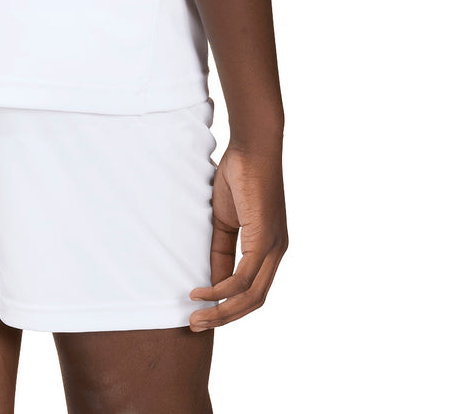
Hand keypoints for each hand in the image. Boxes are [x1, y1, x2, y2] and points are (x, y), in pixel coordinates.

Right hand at [188, 140, 287, 330]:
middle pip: (254, 301)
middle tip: (197, 325)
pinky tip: (202, 293)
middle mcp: (276, 253)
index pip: (252, 289)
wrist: (252, 148)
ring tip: (196, 317)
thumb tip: (213, 279)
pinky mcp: (265, 240)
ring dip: (223, 311)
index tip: (203, 312)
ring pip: (252, 296)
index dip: (229, 305)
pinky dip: (222, 290)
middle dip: (225, 317)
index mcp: (268, 247)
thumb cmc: (238, 176)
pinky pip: (244, 277)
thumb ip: (221, 249)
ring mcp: (274, 248)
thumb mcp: (224, 219)